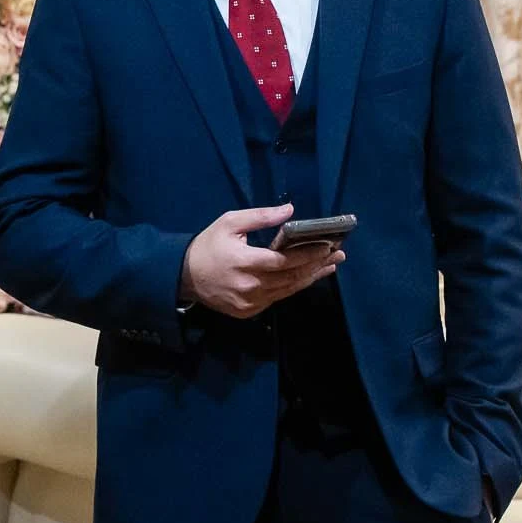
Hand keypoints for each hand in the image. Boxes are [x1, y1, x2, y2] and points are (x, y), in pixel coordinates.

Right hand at [178, 205, 343, 319]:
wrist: (184, 275)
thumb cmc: (208, 245)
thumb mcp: (229, 222)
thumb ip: (260, 216)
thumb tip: (290, 210)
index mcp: (244, 261)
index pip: (284, 260)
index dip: (307, 254)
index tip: (328, 245)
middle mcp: (250, 286)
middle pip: (291, 277)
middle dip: (317, 265)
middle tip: (338, 255)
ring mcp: (250, 302)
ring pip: (288, 291)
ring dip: (310, 278)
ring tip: (330, 266)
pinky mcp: (248, 312)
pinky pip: (277, 299)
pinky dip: (293, 288)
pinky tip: (306, 278)